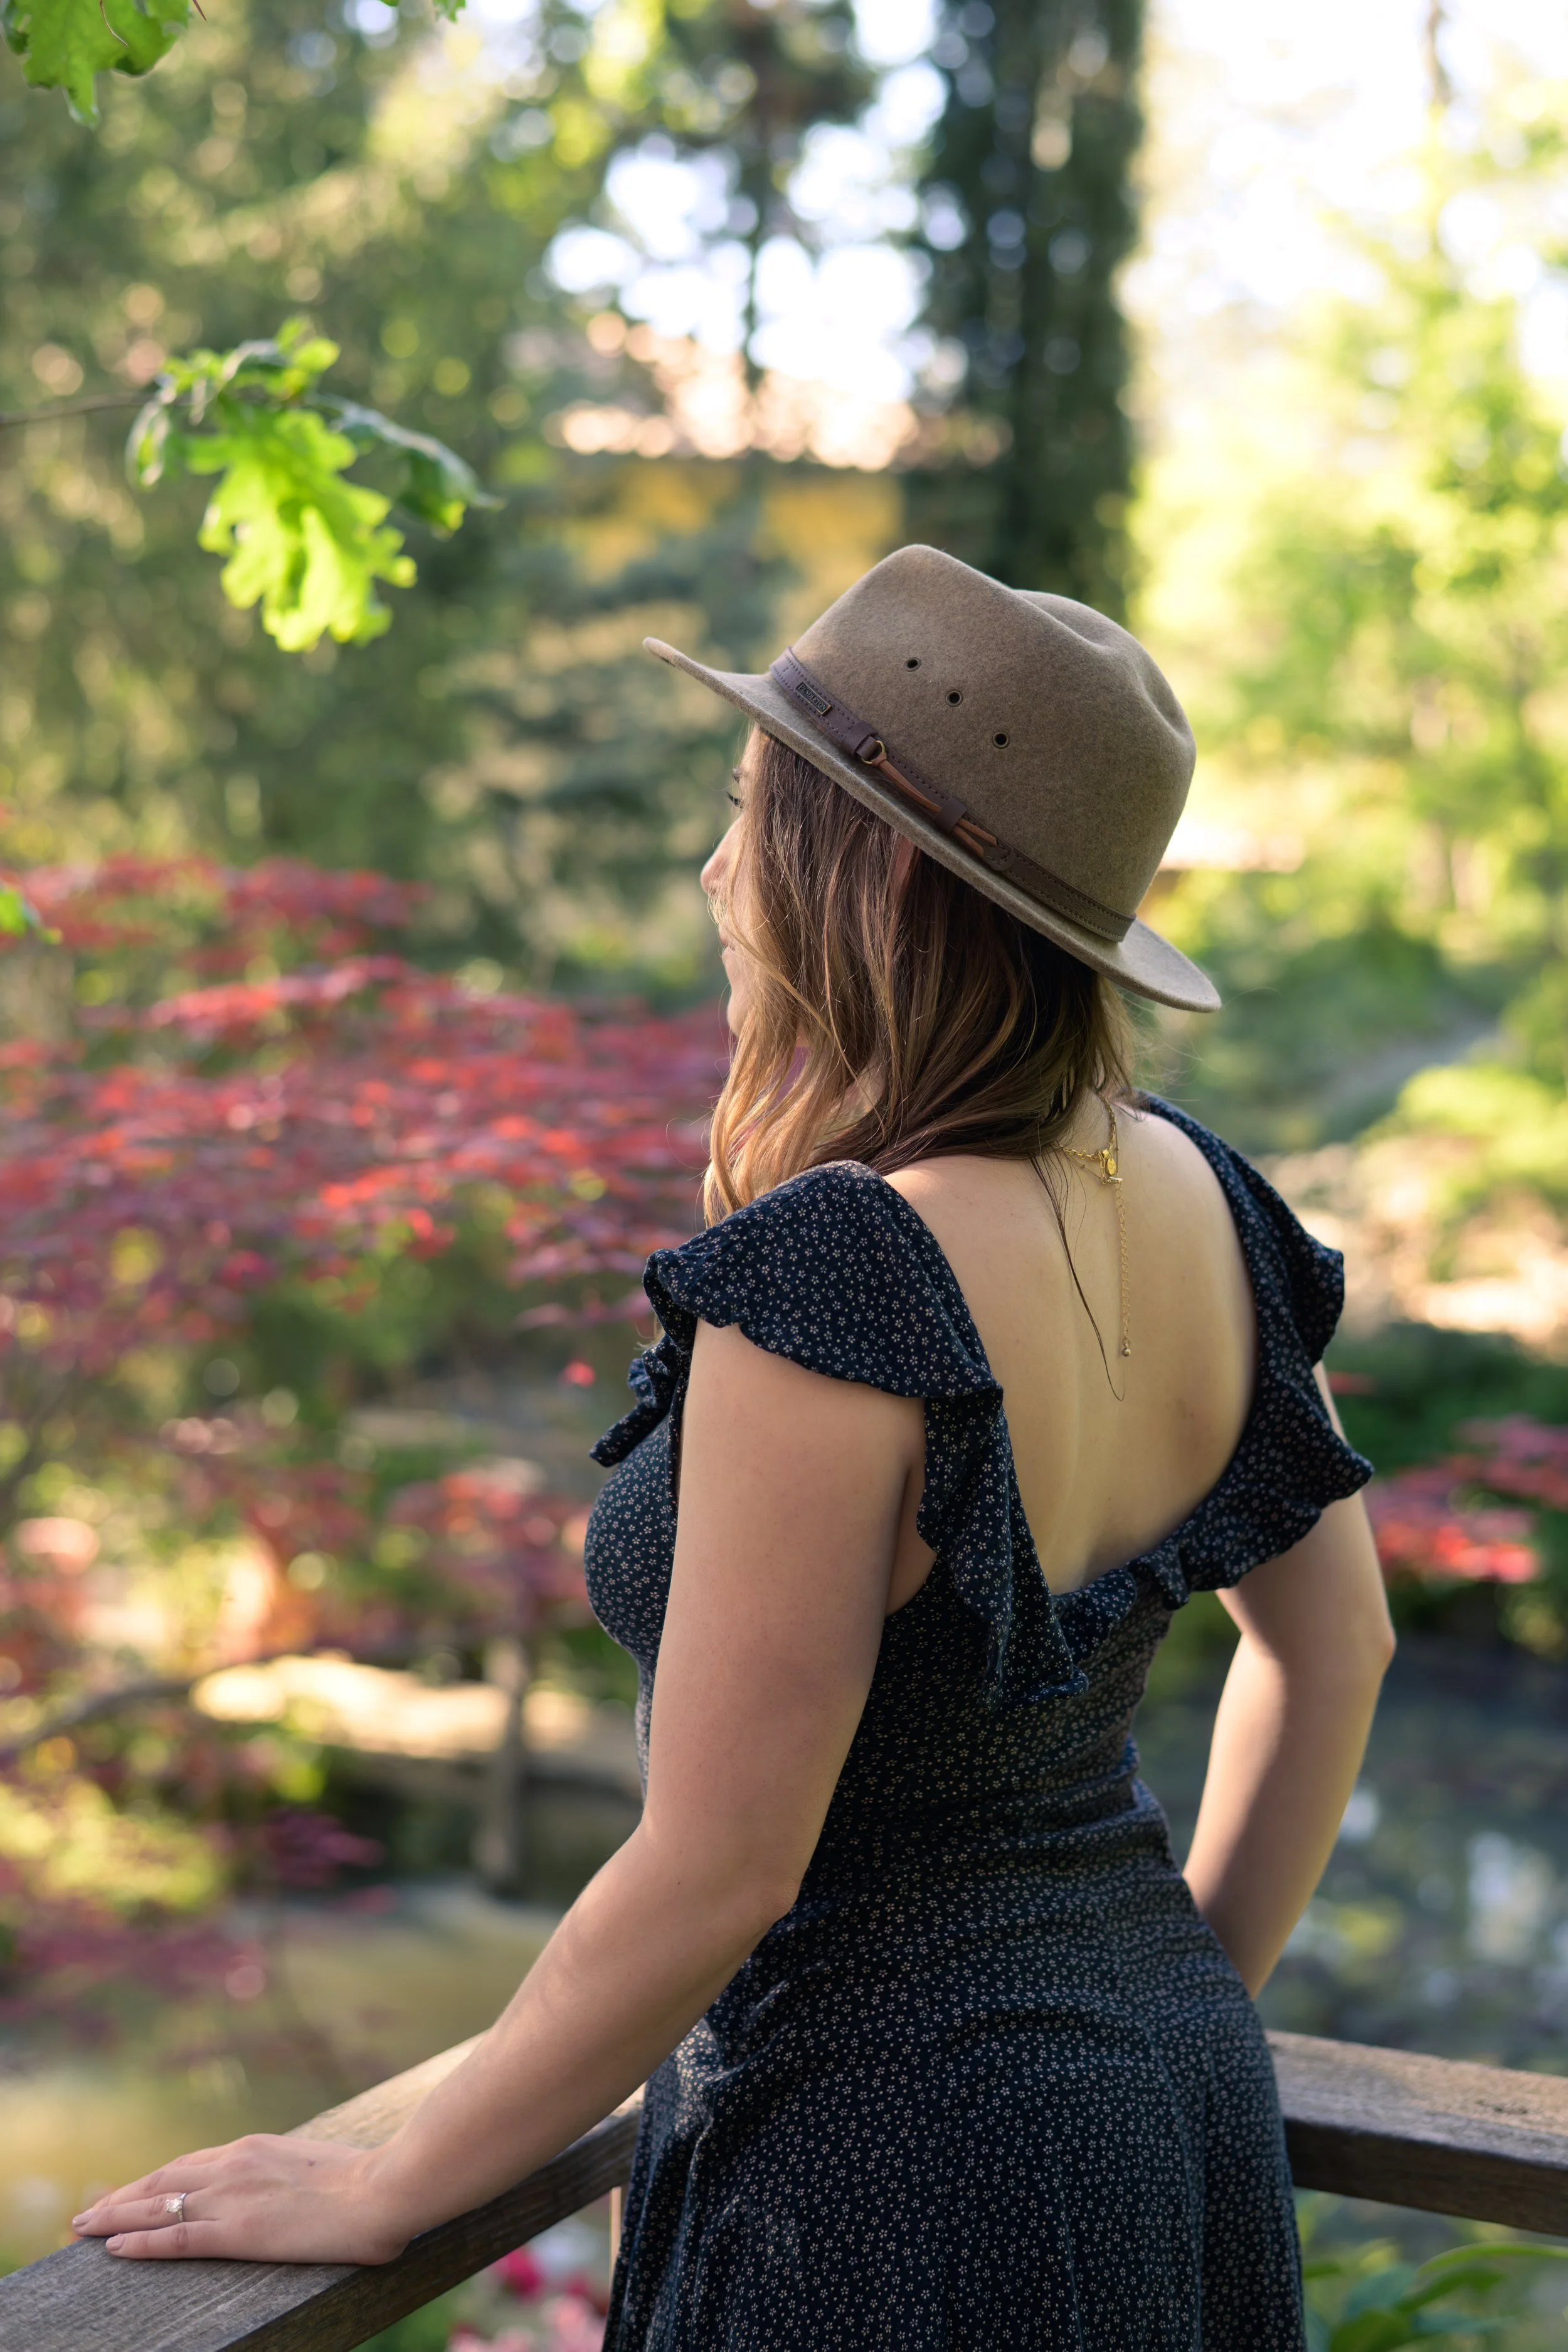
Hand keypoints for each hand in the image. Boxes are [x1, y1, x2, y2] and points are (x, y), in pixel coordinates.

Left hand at [70, 2133, 410, 2264]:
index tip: (129, 2192)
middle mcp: (235, 2165)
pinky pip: (175, 2239)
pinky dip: (140, 2244)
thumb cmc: (369, 2182)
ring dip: (115, 2217)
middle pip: (162, 2180)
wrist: (386, 2187)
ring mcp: (234, 2197)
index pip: (189, 2164)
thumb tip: (293, 2188)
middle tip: (88, 2212)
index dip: (154, 2179)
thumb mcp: (317, 2168)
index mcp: (256, 2149)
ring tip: (82, 2228)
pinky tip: (113, 2250)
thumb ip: (291, 2175)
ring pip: (158, 2206)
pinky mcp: (238, 2231)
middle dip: (121, 2197)